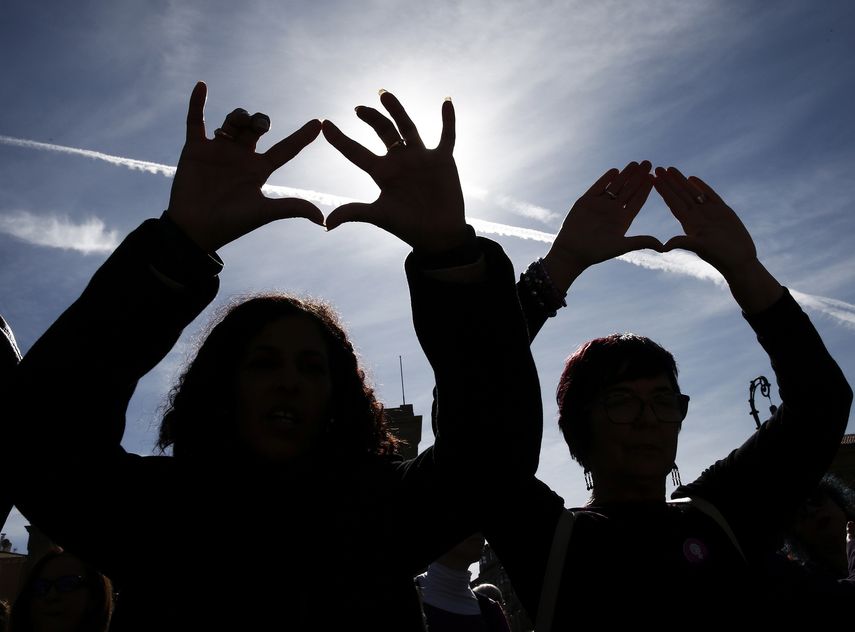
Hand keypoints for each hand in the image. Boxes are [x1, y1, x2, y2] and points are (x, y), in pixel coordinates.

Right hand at [166, 82, 322, 252]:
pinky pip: (195, 121)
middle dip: (260, 121)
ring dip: (238, 116)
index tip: (319, 122)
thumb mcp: (264, 212)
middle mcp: (241, 157)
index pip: (286, 149)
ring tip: (238, 123)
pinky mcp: (195, 149)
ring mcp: (218, 151)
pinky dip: (197, 103)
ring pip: (232, 122)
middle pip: (257, 128)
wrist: (196, 229)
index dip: (302, 136)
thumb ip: (292, 208)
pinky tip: (201, 85)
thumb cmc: (231, 223)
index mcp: (260, 170)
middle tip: (260, 126)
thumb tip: (324, 220)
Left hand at [321, 90, 466, 253]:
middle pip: (382, 131)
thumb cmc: (408, 227)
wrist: (438, 235)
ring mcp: (420, 158)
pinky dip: (448, 119)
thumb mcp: (379, 216)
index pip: (355, 151)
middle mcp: (399, 161)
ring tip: (384, 94)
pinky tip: (446, 101)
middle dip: (370, 118)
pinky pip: (447, 135)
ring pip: (407, 127)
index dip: (340, 139)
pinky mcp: (442, 160)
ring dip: (397, 110)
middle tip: (357, 109)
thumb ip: (354, 213)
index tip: (325, 123)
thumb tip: (326, 224)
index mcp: (382, 172)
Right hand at [544, 161, 659, 288]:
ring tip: (635, 163)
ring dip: (625, 174)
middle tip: (648, 163)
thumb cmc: (597, 252)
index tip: (654, 177)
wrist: (572, 252)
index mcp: (623, 219)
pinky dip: (605, 179)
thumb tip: (663, 246)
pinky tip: (615, 170)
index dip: (645, 189)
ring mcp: (600, 205)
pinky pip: (598, 187)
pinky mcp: (586, 202)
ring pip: (615, 186)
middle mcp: (613, 210)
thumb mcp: (621, 246)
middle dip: (638, 176)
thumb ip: (640, 242)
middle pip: (629, 190)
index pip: (637, 201)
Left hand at [653, 167, 781, 311]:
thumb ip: (684, 243)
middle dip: (668, 182)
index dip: (663, 190)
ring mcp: (709, 213)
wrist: (739, 261)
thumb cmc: (720, 257)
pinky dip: (701, 186)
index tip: (652, 179)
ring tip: (670, 169)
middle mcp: (696, 216)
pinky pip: (709, 195)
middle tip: (656, 168)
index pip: (673, 203)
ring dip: (681, 181)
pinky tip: (692, 178)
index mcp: (688, 223)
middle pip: (680, 195)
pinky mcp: (723, 211)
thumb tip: (663, 246)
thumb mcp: (700, 248)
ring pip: (692, 192)